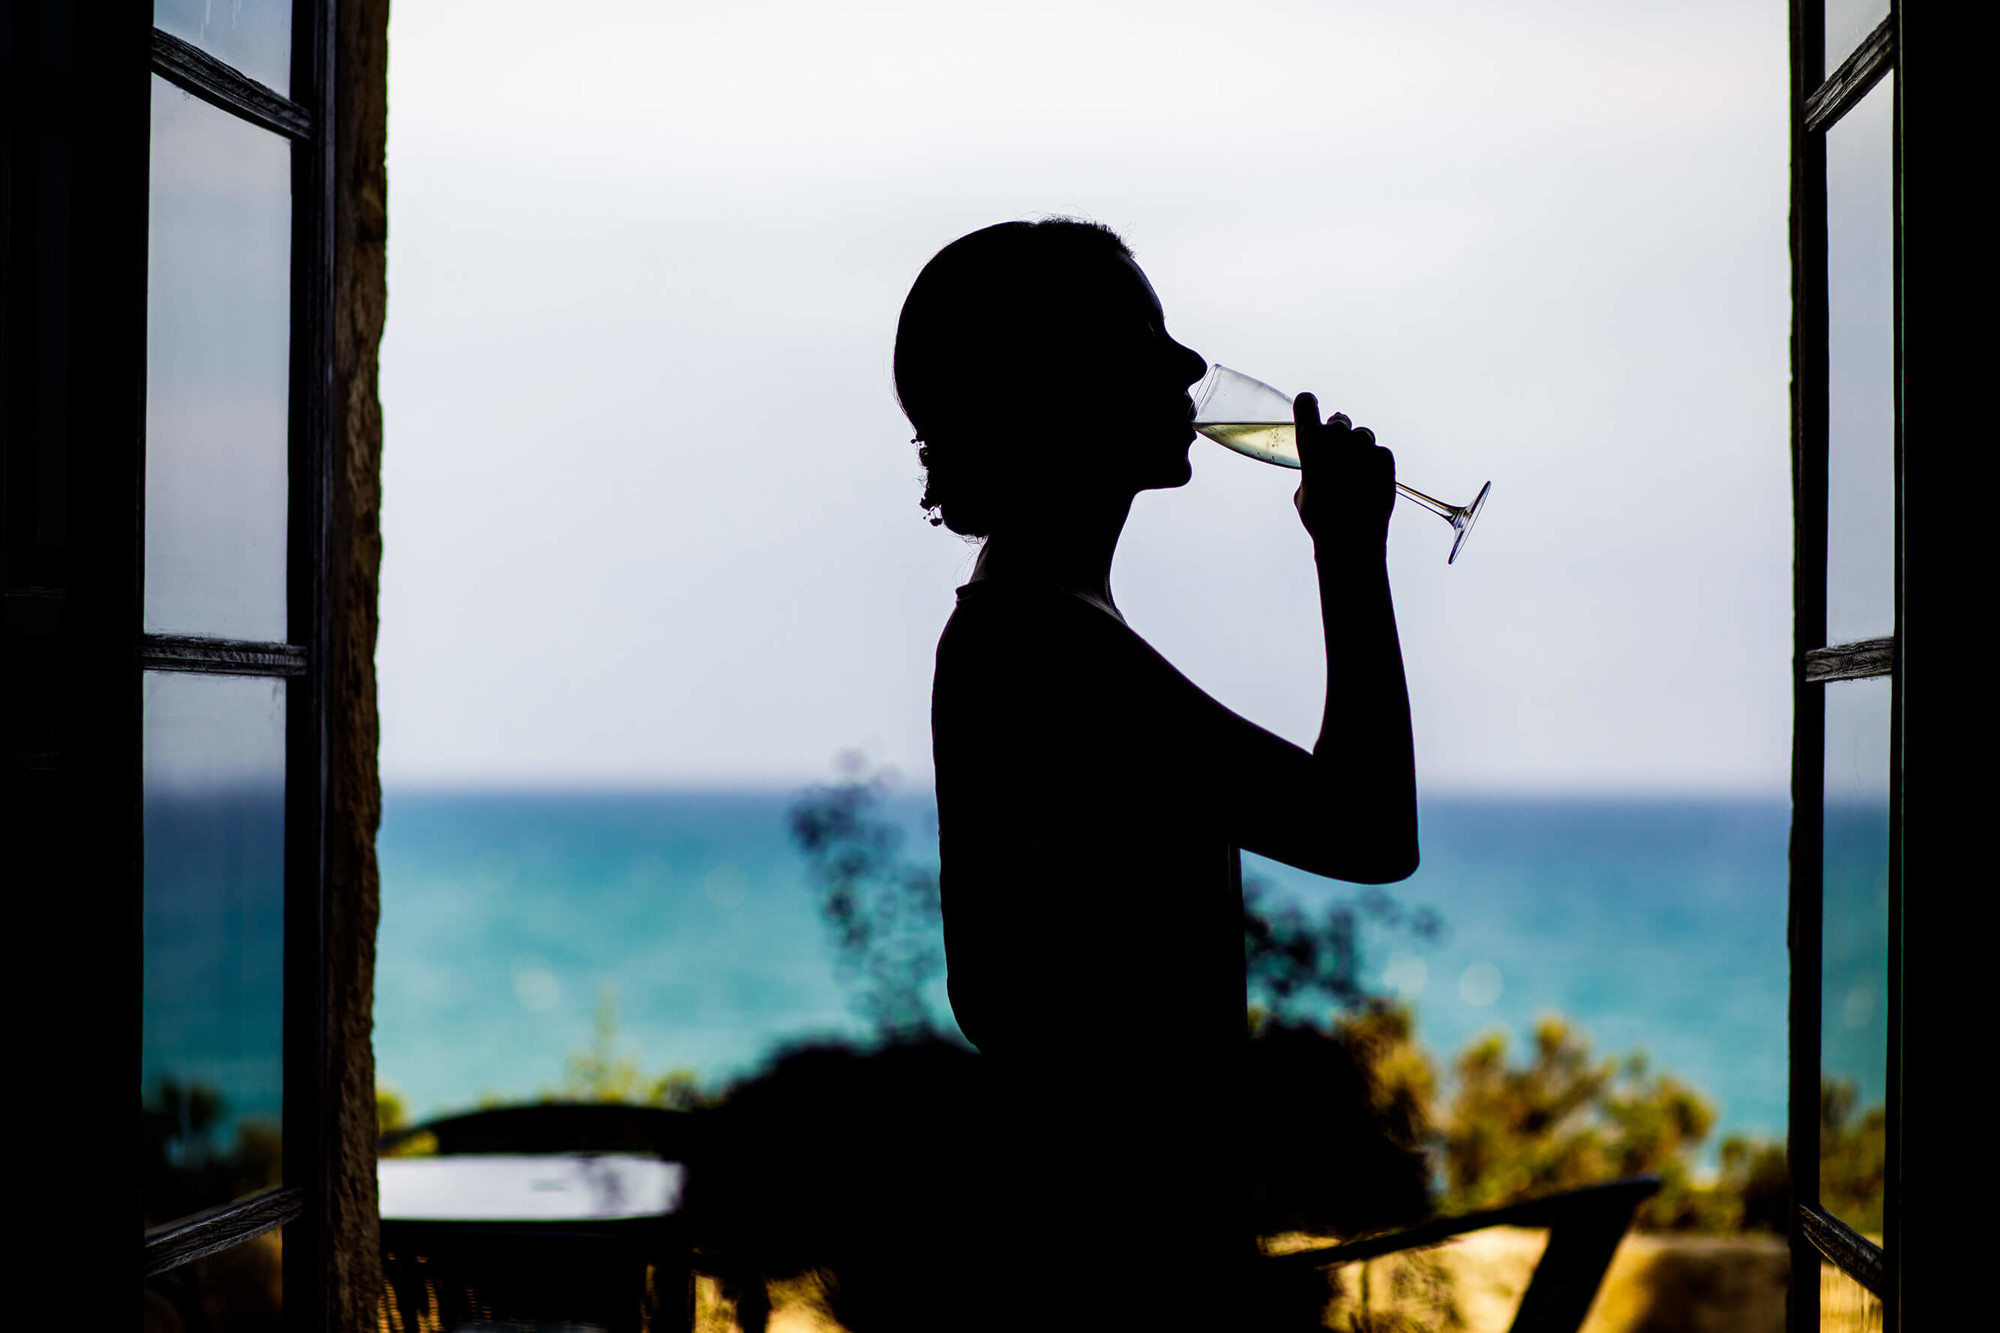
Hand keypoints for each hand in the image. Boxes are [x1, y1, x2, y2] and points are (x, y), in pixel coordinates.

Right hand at [1292, 392, 1393, 553]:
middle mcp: (1337, 434)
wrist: (1352, 536)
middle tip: (1337, 460)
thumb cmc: (1320, 517)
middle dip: (1337, 436)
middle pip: (1338, 422)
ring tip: (1354, 476)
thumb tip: (1320, 468)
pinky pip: (1378, 453)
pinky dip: (1374, 465)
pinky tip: (1368, 485)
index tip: (1310, 413)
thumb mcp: (1303, 491)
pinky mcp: (1384, 456)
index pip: (1306, 402)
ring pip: (1361, 436)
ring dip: (1357, 449)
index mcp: (1310, 440)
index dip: (1308, 408)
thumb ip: (1311, 469)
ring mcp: (1364, 444)